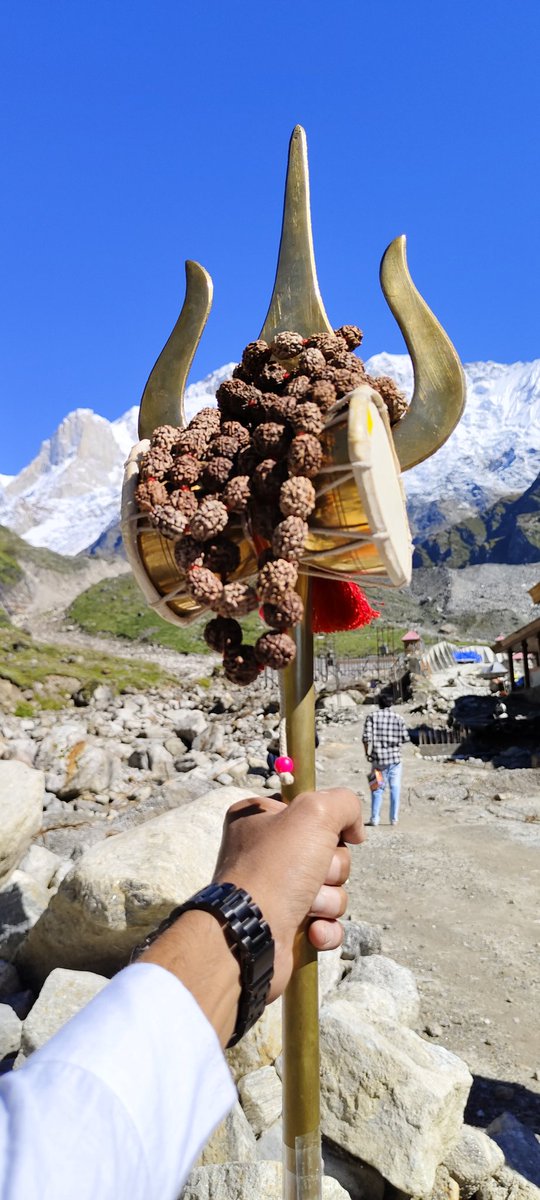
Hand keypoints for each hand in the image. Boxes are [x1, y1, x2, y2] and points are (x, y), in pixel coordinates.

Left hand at [213, 787, 363, 1001]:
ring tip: (306, 906)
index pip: (309, 810)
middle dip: (331, 868)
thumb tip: (355, 830)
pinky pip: (326, 923)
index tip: (325, 834)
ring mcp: (276, 891)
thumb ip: (343, 803)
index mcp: (260, 818)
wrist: (250, 934)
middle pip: (328, 852)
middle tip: (312, 874)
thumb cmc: (276, 867)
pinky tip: (311, 931)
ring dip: (327, 900)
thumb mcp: (314, 813)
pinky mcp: (287, 925)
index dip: (325, 824)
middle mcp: (265, 852)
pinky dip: (325, 928)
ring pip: (331, 889)